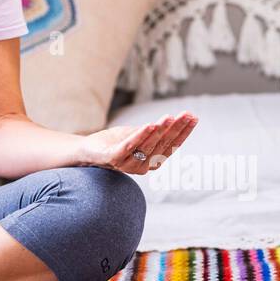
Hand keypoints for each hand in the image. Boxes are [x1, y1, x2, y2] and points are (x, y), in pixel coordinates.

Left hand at [81, 112, 197, 175]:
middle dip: (176, 129)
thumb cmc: (114, 142)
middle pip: (162, 145)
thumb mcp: (137, 134)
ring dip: (159, 131)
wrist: (86, 151)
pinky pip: (128, 147)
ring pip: (147, 146)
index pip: (171, 146)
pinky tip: (149, 125)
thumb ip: (154, 131)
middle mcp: (143, 166)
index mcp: (151, 160)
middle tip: (187, 114)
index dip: (183, 132)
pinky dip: (139, 136)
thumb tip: (175, 119)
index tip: (193, 117)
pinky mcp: (113, 159)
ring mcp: (127, 164)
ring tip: (169, 117)